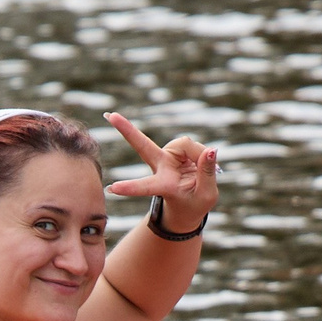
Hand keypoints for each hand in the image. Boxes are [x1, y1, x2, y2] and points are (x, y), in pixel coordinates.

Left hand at [104, 112, 217, 227]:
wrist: (190, 202)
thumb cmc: (194, 204)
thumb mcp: (206, 195)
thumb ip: (207, 173)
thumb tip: (211, 150)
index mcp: (162, 186)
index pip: (145, 186)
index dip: (130, 187)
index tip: (112, 188)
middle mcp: (160, 168)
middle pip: (143, 146)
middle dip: (127, 130)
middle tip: (110, 116)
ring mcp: (166, 156)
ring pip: (185, 144)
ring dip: (199, 154)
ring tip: (205, 170)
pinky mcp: (175, 149)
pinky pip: (191, 144)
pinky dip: (201, 153)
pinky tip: (201, 162)